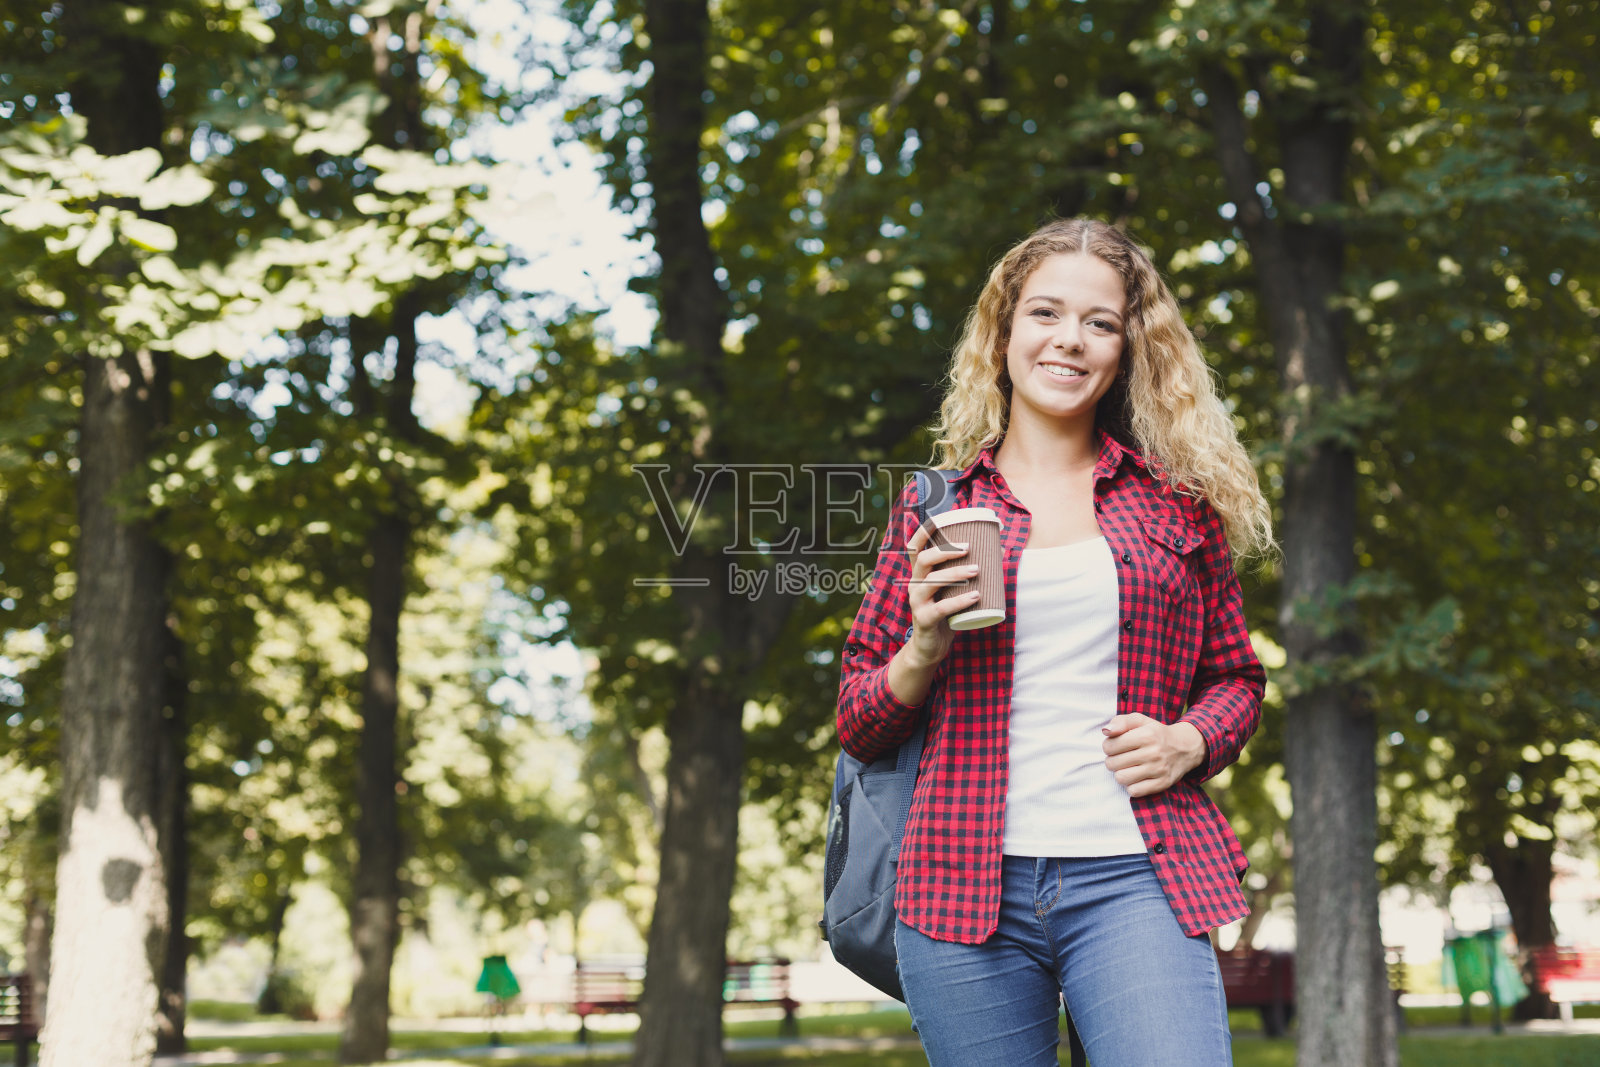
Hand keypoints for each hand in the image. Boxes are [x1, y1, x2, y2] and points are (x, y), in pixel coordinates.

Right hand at [901, 518, 981, 669]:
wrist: (930, 647)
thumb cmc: (945, 613)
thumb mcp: (953, 590)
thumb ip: (969, 571)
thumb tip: (1000, 550)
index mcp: (920, 574)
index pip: (914, 547)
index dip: (923, 531)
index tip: (939, 520)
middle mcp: (914, 584)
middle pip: (923, 559)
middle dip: (946, 550)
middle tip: (969, 547)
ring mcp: (917, 602)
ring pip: (932, 581)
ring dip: (955, 573)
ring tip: (977, 569)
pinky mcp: (924, 620)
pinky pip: (941, 608)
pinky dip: (959, 601)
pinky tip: (976, 596)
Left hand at [1102, 714, 1206, 797]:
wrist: (1185, 747)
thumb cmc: (1155, 733)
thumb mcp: (1139, 720)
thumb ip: (1120, 722)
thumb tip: (1106, 731)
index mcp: (1146, 735)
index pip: (1110, 746)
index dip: (1108, 746)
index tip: (1116, 746)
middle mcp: (1153, 753)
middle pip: (1113, 764)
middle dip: (1112, 760)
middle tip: (1121, 757)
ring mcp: (1159, 770)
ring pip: (1122, 778)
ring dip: (1120, 773)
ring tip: (1127, 767)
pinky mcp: (1162, 783)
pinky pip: (1134, 791)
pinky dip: (1132, 786)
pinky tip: (1136, 777)